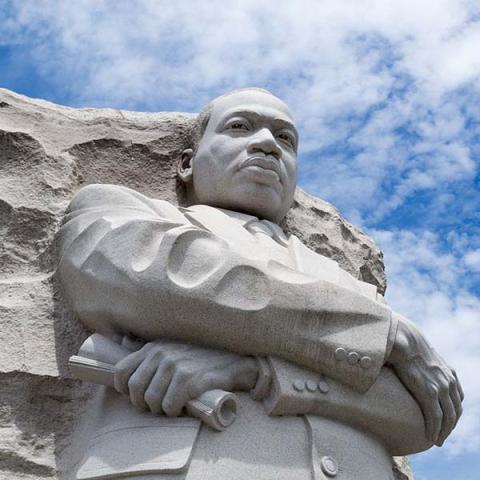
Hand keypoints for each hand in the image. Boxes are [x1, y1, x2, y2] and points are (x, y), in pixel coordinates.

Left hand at [114, 340, 258, 415]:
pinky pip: (169, 405)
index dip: (124, 389)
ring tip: (172, 406)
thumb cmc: (201, 358)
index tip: (137, 395)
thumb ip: (150, 351)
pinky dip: (174, 411)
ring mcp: (174, 364)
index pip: (121, 370)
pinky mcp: (188, 377)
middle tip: (157, 405)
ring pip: (151, 399)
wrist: (233, 361)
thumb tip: (123, 342)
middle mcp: (161, 353)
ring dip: (160, 409)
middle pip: (134, 388)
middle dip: (142, 403)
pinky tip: (183, 406)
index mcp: (153, 346)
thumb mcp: (172, 346)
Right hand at [388, 314, 463, 445]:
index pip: (457, 399)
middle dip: (450, 426)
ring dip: (443, 432)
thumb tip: (409, 365)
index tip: (445, 421)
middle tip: (441, 436)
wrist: (403, 339)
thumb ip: (423, 364)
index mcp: (449, 373)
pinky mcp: (429, 392)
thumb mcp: (422, 354)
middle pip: (455, 411)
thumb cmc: (406, 344)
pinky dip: (434, 430)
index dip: (453, 413)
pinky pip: (435, 417)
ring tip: (436, 441)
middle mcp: (449, 381)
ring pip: (448, 418)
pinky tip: (430, 437)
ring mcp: (440, 387)